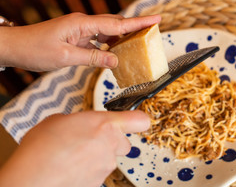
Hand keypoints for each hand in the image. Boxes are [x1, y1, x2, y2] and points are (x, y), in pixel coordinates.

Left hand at [0, 13, 160, 70]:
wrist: (16, 47)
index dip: (139, 22)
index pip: (117, 23)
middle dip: (135, 27)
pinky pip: (99, 40)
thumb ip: (93, 57)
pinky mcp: (77, 37)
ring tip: (139, 44)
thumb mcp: (66, 57)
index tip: (157, 19)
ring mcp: (80, 30)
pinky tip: (116, 53)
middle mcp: (84, 23)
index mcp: (82, 24)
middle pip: (116, 24)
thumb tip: (116, 60)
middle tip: (153, 31)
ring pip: (108, 32)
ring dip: (123, 38)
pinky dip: (109, 46)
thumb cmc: (36, 49)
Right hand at [0, 110, 149, 186]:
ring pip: (109, 159)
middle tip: (90, 140)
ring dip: (96, 156)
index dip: (138, 120)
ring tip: (72, 155)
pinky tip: (70, 168)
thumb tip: (79, 125)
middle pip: (123, 143)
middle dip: (111, 142)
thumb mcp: (58, 120)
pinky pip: (98, 172)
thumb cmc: (41, 149)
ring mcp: (105, 166)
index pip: (138, 120)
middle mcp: (110, 146)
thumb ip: (79, 121)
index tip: (136, 121)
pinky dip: (88, 170)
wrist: (31, 180)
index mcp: (104, 124)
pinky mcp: (99, 183)